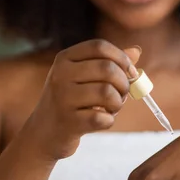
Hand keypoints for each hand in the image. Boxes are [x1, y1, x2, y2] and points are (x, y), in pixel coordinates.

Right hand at [31, 40, 140, 159]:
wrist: (43, 133)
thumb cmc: (69, 101)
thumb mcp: (82, 77)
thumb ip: (108, 63)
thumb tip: (136, 51)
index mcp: (64, 59)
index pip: (99, 46)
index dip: (121, 58)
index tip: (131, 72)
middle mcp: (60, 75)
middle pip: (107, 68)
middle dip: (124, 83)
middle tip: (122, 94)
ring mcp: (63, 99)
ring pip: (107, 93)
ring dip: (117, 103)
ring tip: (111, 108)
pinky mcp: (69, 123)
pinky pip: (103, 118)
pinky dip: (109, 121)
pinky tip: (101, 121)